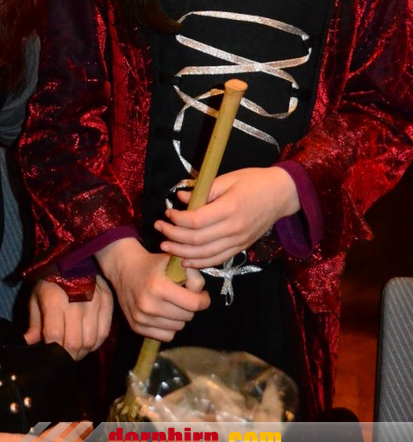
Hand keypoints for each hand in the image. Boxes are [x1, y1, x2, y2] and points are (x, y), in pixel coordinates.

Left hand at [24, 275, 112, 360]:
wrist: (73, 258)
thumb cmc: (50, 281)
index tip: (51, 353)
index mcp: (54, 299)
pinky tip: (88, 341)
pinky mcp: (107, 302)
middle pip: (74, 343)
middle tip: (65, 356)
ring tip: (76, 349)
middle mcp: (76, 301)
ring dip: (82, 351)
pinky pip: (104, 333)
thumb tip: (29, 343)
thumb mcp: (37, 298)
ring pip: (90, 341)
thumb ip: (34, 322)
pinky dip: (96, 343)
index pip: (54, 335)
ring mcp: (94, 302)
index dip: (52, 350)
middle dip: (68, 356)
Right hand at [96, 238, 208, 340]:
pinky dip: (169, 328)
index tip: (203, 296)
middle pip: (187, 316)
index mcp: (158, 286)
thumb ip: (192, 275)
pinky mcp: (136, 327)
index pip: (193, 304)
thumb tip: (200, 294)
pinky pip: (166, 336)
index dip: (204, 300)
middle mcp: (148, 305)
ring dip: (179, 317)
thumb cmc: (152, 263)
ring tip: (173, 304)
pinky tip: (164, 314)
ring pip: (178, 328)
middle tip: (184, 297)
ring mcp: (141, 318)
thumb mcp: (173, 261)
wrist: (123, 268)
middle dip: (190, 307)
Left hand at [154, 167, 299, 268]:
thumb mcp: (228, 178)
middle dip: (173, 237)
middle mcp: (234, 229)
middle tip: (159, 228)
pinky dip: (199, 262)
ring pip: (205, 254)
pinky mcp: (241, 248)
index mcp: (230, 208)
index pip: (196, 221)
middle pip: (197, 240)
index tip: (167, 212)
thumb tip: (181, 198)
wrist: (281, 194)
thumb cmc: (253, 181)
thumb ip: (203, 190)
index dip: (177, 219)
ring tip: (165, 247)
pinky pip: (217, 260)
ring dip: (182, 253)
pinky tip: (185, 260)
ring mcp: (238, 241)